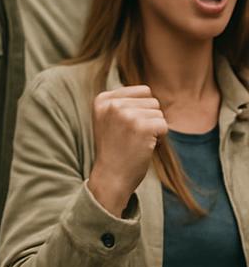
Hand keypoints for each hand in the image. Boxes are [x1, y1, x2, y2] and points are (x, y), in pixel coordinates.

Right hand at [87, 85, 167, 216]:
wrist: (110, 176)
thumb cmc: (114, 148)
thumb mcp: (107, 118)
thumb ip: (121, 102)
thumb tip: (147, 90)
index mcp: (102, 99)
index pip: (141, 91)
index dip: (141, 110)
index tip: (126, 126)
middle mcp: (113, 104)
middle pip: (151, 101)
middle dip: (148, 118)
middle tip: (133, 136)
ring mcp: (126, 114)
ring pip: (159, 112)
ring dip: (154, 128)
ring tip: (137, 141)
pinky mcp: (142, 127)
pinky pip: (164, 125)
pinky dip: (160, 137)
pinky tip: (145, 146)